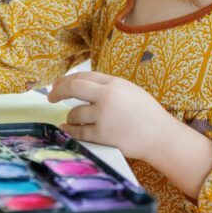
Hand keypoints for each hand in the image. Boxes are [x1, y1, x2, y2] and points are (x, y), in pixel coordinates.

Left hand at [48, 71, 171, 162]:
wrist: (160, 136)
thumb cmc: (145, 113)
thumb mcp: (128, 90)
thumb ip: (106, 87)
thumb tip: (81, 86)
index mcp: (113, 83)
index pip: (83, 76)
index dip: (66, 79)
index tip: (57, 84)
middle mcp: (107, 96)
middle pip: (73, 88)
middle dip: (58, 91)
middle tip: (51, 96)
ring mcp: (103, 116)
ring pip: (74, 113)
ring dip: (70, 116)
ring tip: (71, 119)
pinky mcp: (102, 135)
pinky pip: (78, 131)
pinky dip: (70, 130)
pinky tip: (67, 128)